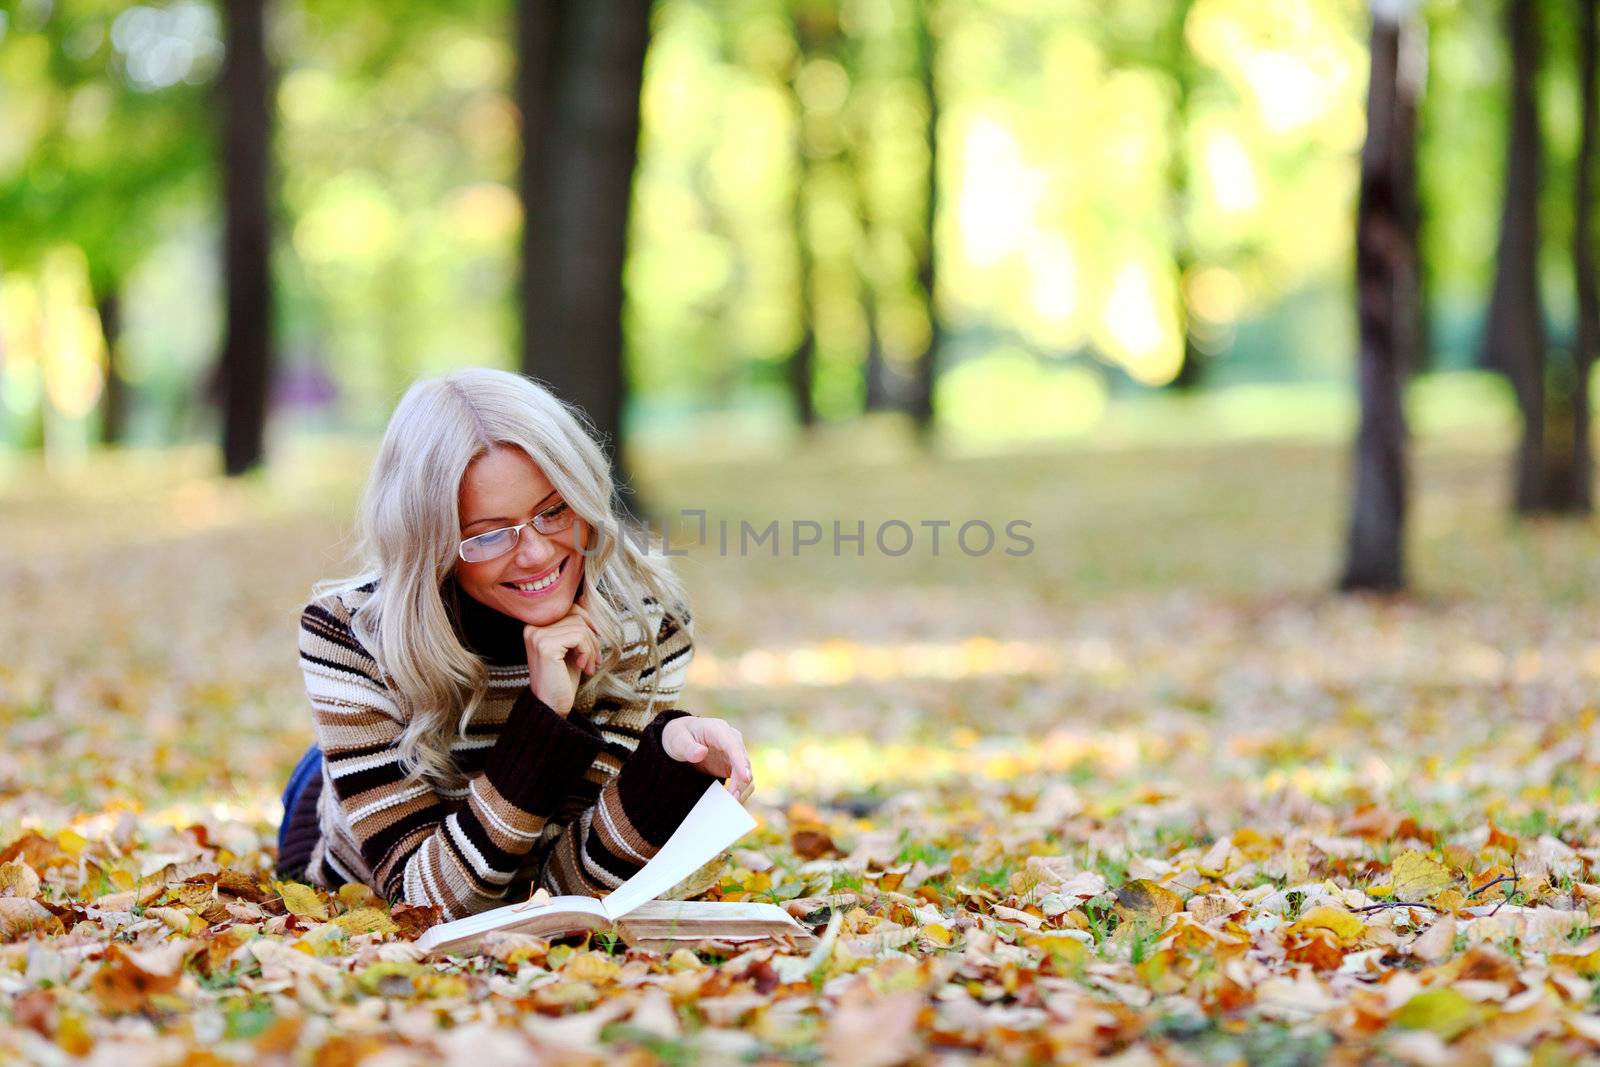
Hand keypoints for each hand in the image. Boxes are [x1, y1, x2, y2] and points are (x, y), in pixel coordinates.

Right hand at [522, 589, 600, 715]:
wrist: (551, 706)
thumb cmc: (562, 678)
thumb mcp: (572, 647)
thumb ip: (576, 624)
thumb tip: (584, 598)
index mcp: (536, 626)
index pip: (569, 608)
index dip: (589, 623)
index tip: (594, 644)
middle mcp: (532, 627)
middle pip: (577, 616)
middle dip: (592, 638)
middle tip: (594, 659)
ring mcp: (537, 635)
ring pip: (581, 627)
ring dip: (592, 648)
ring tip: (589, 665)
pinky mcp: (546, 646)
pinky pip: (579, 637)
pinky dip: (588, 652)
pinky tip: (583, 667)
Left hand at [662, 716, 752, 801]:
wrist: (681, 739)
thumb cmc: (679, 736)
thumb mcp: (677, 740)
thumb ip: (687, 746)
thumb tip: (701, 753)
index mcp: (718, 730)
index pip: (733, 745)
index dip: (741, 761)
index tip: (745, 777)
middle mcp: (731, 740)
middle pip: (743, 761)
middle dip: (741, 781)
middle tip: (732, 799)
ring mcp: (734, 754)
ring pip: (746, 772)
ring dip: (741, 788)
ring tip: (731, 802)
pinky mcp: (733, 766)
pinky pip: (741, 779)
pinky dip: (738, 790)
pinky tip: (729, 799)